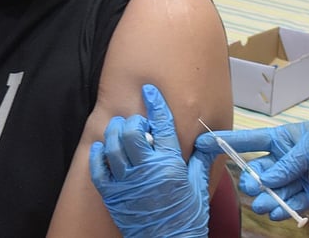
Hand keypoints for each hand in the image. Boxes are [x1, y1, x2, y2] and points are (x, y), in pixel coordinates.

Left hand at [89, 84, 214, 237]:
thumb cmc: (187, 218)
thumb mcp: (200, 187)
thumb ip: (202, 160)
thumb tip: (209, 141)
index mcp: (171, 165)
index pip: (161, 125)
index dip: (155, 103)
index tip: (149, 90)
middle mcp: (147, 170)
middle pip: (132, 131)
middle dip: (133, 120)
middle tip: (136, 121)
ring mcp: (127, 183)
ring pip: (113, 146)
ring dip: (114, 132)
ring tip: (119, 129)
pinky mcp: (113, 196)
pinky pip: (98, 169)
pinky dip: (98, 154)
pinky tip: (103, 147)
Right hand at [195, 120, 308, 221]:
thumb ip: (289, 162)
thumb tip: (266, 180)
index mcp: (281, 139)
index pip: (247, 141)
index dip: (224, 142)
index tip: (202, 144)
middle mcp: (282, 160)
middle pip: (255, 172)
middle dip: (250, 180)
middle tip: (254, 185)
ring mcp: (293, 180)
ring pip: (268, 192)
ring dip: (264, 199)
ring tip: (266, 203)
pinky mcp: (306, 197)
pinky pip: (286, 204)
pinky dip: (281, 209)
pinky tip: (280, 210)